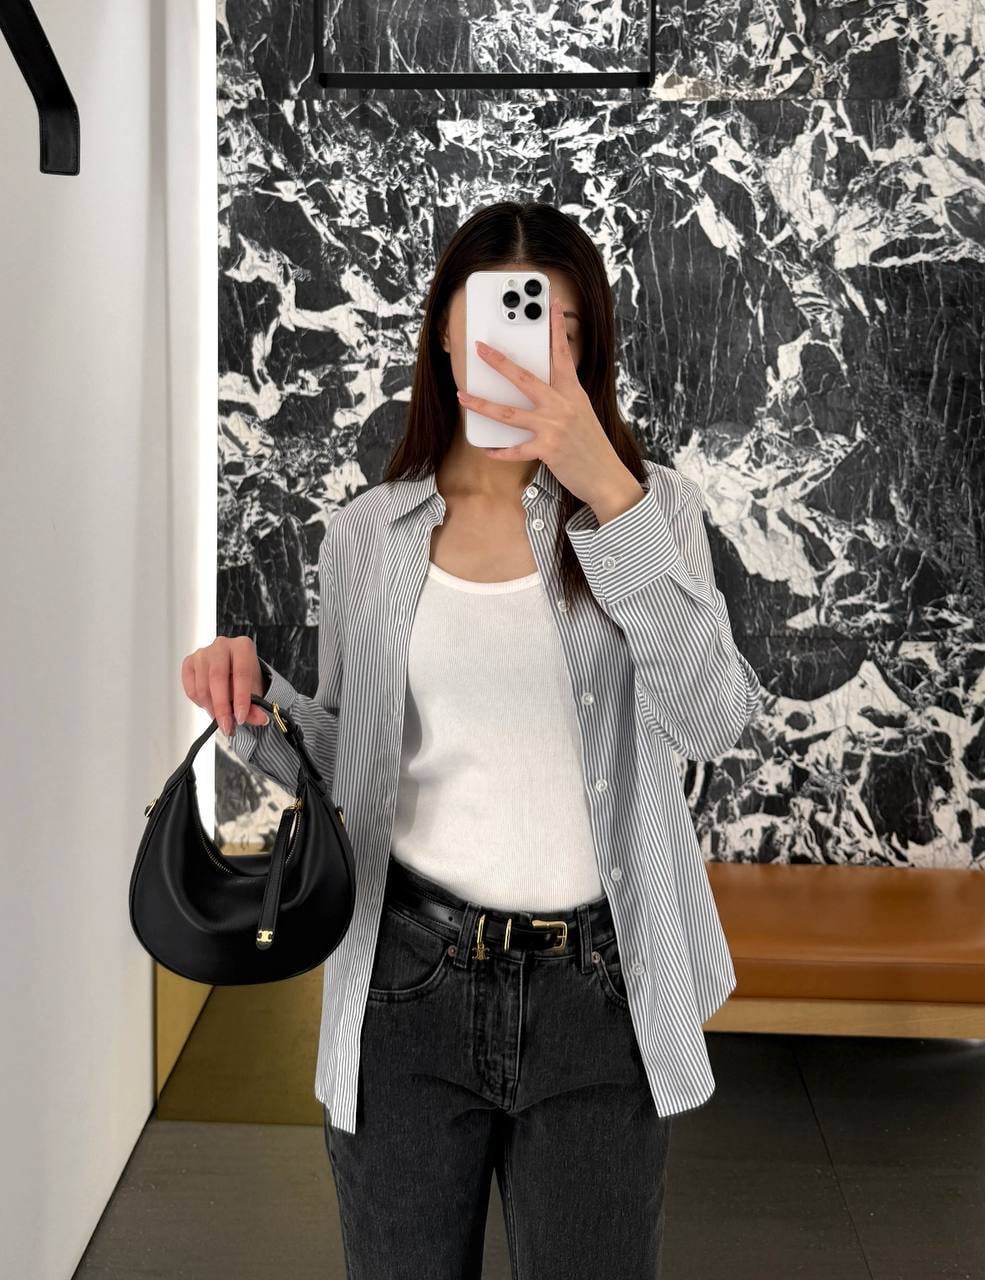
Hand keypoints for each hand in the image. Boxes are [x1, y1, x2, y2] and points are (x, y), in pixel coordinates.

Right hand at [181, 636, 270, 737]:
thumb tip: (260, 719)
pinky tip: (209, 704)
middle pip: (217, 678)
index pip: (241, 673)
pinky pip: (190, 689)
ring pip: (202, 686)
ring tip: (220, 717)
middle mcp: (221, 645)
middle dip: (222, 707)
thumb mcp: (254, 691)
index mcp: (242, 647)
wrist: (232, 670)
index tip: (240, 718)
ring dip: (211, 707)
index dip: (241, 698)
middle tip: (226, 726)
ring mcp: (202, 653)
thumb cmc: (244, 678)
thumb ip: (256, 707)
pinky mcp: (189, 663)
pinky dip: (200, 702)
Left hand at [455, 298, 635, 510]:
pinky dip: (500, 452)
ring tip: (463, 397)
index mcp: (572, 392)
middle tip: (480, 348)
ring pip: (510, 413)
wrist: (605, 474)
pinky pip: (516, 450)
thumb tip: (534, 388)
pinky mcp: (547, 450)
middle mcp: (562, 405)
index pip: (563, 354)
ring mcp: (554, 427)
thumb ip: (561, 397)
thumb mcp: (581, 412)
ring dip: (482, 405)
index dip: (557, 328)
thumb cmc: (591, 444)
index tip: (552, 305)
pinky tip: (487, 450)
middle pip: (524, 379)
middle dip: (499, 362)